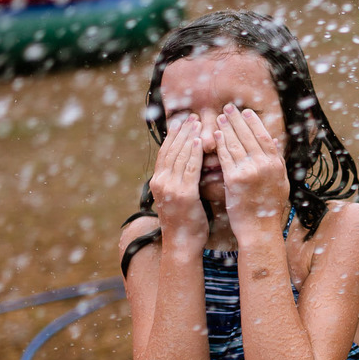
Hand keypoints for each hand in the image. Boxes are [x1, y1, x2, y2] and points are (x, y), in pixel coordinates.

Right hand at [149, 115, 207, 249]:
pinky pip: (190, 168)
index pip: (165, 152)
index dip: (173, 135)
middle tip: (191, 115)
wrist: (182, 244)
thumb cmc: (185, 222)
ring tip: (197, 122)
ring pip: (179, 155)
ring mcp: (170, 188)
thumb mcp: (179, 197)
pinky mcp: (183, 194)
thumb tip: (189, 164)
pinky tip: (201, 141)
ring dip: (189, 137)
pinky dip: (194, 153)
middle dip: (181, 131)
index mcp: (158, 182)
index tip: (182, 121)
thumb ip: (181, 180)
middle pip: (171, 150)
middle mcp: (160, 182)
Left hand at [214, 105, 288, 239]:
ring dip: (226, 128)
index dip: (254, 122)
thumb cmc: (268, 207)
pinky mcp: (235, 179)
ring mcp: (250, 171)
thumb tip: (273, 142)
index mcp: (277, 164)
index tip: (246, 111)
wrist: (259, 228)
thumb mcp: (280, 182)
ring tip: (219, 117)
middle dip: (237, 120)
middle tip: (228, 107)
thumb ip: (277, 161)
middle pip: (249, 135)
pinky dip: (220, 144)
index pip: (264, 136)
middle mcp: (265, 165)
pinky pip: (225, 156)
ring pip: (236, 143)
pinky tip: (214, 135)